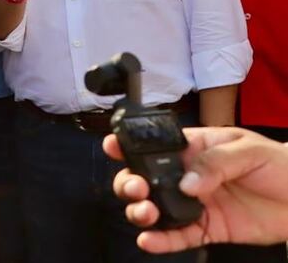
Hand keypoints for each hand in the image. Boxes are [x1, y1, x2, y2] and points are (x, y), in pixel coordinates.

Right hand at [106, 127, 287, 251]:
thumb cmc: (279, 165)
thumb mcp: (249, 150)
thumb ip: (215, 162)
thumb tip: (187, 182)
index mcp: (193, 148)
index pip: (153, 145)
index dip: (129, 145)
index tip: (113, 148)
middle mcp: (186, 176)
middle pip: (143, 178)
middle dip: (129, 183)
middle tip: (136, 188)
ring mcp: (194, 204)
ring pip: (154, 208)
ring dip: (140, 211)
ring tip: (145, 213)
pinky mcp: (206, 229)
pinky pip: (177, 236)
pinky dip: (160, 241)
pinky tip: (149, 240)